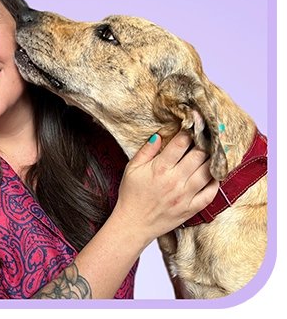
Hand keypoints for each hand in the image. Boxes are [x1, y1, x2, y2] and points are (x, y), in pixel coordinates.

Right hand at [114, 130, 218, 246]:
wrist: (133, 224)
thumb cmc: (131, 195)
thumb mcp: (132, 168)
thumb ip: (146, 151)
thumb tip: (159, 135)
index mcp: (160, 168)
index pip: (181, 143)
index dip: (190, 130)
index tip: (195, 121)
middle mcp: (175, 181)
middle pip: (199, 155)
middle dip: (205, 142)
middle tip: (208, 134)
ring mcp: (185, 196)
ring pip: (208, 172)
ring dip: (213, 159)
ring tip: (215, 150)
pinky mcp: (191, 209)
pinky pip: (210, 194)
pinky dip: (216, 182)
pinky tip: (215, 173)